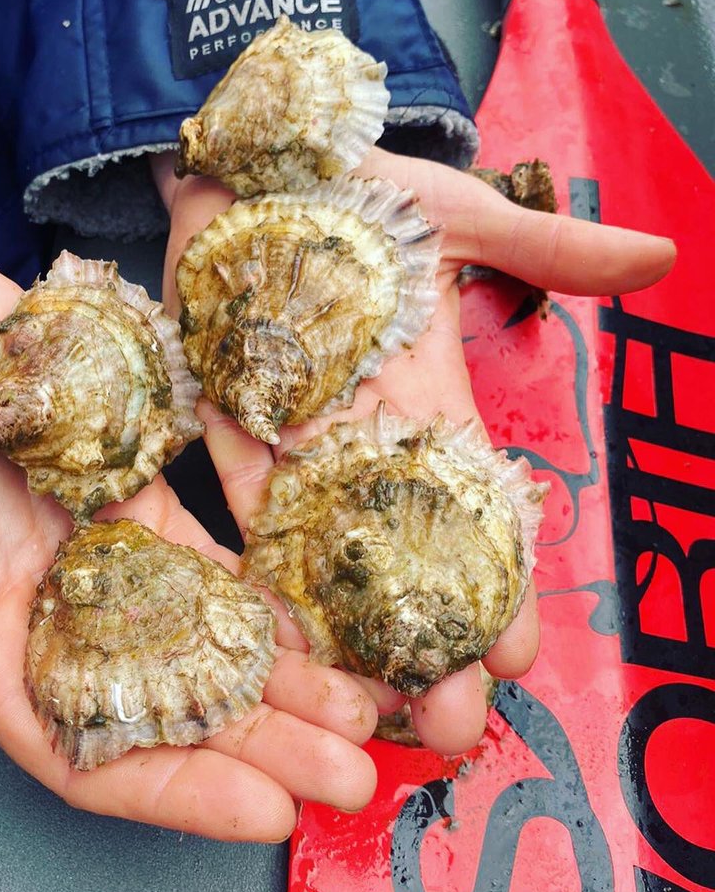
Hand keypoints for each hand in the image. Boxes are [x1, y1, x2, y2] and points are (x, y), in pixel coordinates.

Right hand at [0, 215, 379, 839]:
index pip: (91, 752)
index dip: (177, 790)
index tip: (269, 811)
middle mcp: (53, 614)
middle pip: (172, 705)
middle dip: (264, 743)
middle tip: (350, 773)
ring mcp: (100, 555)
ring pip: (205, 635)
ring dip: (282, 676)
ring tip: (362, 705)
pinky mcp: (132, 495)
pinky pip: (209, 555)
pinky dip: (262, 590)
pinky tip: (317, 615)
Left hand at [153, 147, 675, 751]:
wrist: (253, 165)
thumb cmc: (359, 188)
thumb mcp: (461, 218)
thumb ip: (548, 251)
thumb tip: (662, 260)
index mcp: (432, 405)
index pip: (476, 512)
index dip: (498, 584)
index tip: (519, 652)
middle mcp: (368, 442)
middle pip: (406, 558)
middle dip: (429, 642)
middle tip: (449, 726)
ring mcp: (298, 443)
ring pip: (329, 557)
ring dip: (348, 637)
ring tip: (371, 716)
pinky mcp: (230, 430)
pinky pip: (246, 513)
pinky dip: (262, 575)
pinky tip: (278, 649)